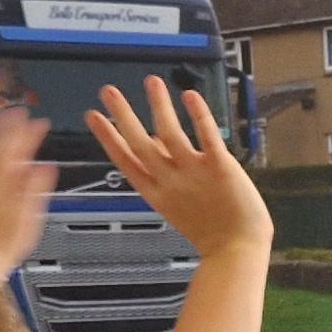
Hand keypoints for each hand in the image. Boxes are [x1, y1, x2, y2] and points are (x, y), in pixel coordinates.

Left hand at [0, 105, 56, 279]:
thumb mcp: (28, 217)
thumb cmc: (5, 244)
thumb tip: (45, 166)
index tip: (37, 120)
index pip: (15, 151)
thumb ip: (36, 189)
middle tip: (20, 111)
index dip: (26, 133)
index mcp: (3, 184)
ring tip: (7, 123)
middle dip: (9, 128)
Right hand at [85, 78, 268, 257]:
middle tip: (108, 92)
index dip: (108, 137)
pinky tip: (190, 96)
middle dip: (122, 115)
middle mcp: (171, 181)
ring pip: (170, 133)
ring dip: (159, 105)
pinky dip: (198, 114)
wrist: (237, 249)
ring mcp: (194, 173)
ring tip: (151, 82)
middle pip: (140, 143)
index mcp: (157, 193)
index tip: (94, 117)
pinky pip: (207, 136)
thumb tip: (157, 141)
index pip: (125, 160)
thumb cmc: (212, 232)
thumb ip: (167, 172)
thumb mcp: (178, 204)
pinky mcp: (220, 167)